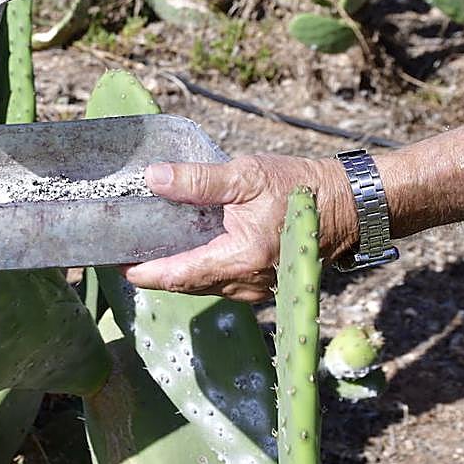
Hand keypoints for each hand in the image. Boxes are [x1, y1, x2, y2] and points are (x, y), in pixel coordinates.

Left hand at [122, 155, 353, 302]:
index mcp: (240, 259)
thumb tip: (153, 178)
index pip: (178, 276)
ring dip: (176, 271)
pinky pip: (221, 282)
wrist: (347, 204)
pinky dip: (199, 269)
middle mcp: (247, 282)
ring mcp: (258, 287)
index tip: (116, 262)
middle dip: (154, 271)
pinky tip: (184, 248)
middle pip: (187, 285)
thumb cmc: (299, 187)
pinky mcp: (264, 282)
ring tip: (147, 248)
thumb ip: (198, 180)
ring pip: (204, 286)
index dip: (144, 272)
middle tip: (123, 250)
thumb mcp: (246, 176)